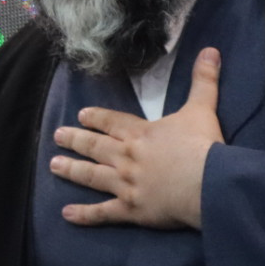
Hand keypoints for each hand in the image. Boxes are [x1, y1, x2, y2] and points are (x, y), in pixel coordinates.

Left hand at [50, 47, 223, 229]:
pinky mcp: (131, 209)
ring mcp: (125, 184)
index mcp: (140, 133)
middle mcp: (126, 156)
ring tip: (53, 165)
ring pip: (91, 175)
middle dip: (75, 140)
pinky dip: (84, 214)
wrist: (207, 183)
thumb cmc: (203, 146)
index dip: (96, 118)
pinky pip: (102, 213)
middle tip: (57, 136)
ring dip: (71, 169)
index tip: (80, 115)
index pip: (112, 122)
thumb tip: (210, 50)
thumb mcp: (202, 108)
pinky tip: (66, 214)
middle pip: (94, 146)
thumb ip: (203, 80)